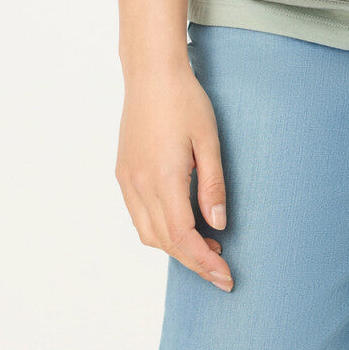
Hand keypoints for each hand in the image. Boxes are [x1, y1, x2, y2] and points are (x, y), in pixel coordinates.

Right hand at [115, 58, 232, 290]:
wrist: (151, 72)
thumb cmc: (184, 100)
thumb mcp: (209, 139)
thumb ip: (213, 184)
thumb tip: (218, 224)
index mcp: (163, 178)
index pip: (182, 238)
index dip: (204, 262)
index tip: (225, 277)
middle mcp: (139, 185)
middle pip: (164, 241)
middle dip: (193, 261)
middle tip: (221, 266)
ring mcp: (127, 179)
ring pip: (147, 233)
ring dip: (174, 247)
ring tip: (205, 245)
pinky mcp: (123, 172)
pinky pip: (138, 215)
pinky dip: (158, 230)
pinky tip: (179, 223)